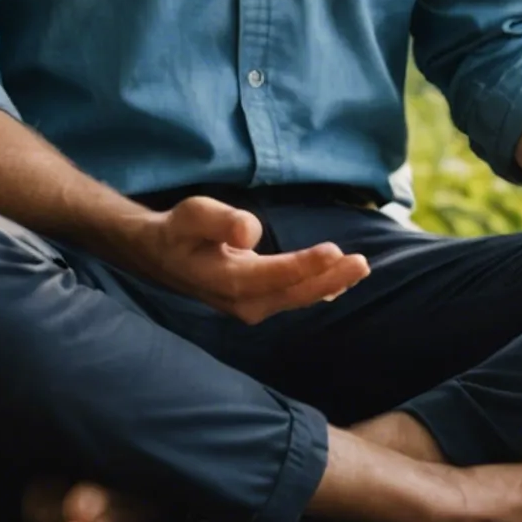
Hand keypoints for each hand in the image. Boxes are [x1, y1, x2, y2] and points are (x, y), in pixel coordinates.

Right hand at [132, 196, 370, 322]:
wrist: (160, 256)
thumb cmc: (179, 230)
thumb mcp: (192, 215)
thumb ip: (220, 221)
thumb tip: (248, 231)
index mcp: (225, 280)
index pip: (272, 276)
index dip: (304, 266)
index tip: (334, 251)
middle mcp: (241, 302)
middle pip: (292, 294)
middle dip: (328, 279)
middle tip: (362, 262)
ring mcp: (250, 306)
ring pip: (296, 298)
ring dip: (329, 285)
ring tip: (359, 268)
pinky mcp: (257, 302)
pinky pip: (293, 298)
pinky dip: (318, 289)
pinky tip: (340, 282)